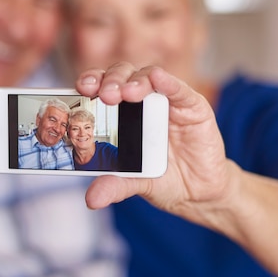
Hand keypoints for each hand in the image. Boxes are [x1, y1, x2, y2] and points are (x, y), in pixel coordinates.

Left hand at [76, 62, 235, 217]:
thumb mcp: (136, 183)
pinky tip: (157, 78)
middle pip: (122, 76)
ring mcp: (167, 101)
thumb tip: (93, 200)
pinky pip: (179, 89)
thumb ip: (115, 185)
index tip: (80, 88)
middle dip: (110, 81)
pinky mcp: (193, 106)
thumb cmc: (162, 178)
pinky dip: (167, 82)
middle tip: (104, 94)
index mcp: (122, 113)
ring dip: (134, 81)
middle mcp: (143, 101)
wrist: (198, 192)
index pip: (103, 88)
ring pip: (147, 77)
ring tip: (125, 93)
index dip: (91, 82)